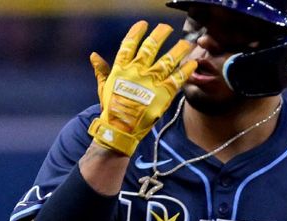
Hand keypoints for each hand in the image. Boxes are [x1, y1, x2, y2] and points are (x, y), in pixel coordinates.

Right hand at [87, 21, 196, 156]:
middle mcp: (136, 72)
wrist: (120, 130)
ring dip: (178, 50)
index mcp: (121, 69)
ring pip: (168, 60)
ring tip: (186, 44)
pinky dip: (186, 70)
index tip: (143, 24)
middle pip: (151, 47)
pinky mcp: (163, 95)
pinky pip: (177, 78)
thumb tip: (94, 55)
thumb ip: (101, 70)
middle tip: (167, 29)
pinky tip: (192, 64)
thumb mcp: (103, 87)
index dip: (136, 32)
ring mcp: (151, 82)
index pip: (128, 44)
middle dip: (160, 35)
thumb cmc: (111, 110)